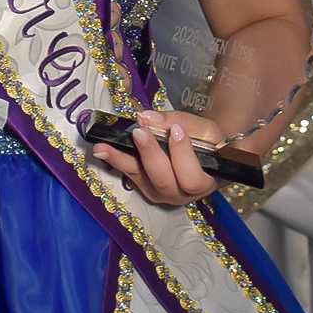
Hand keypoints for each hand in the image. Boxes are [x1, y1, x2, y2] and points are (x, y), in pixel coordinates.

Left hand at [92, 109, 227, 205]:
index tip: (176, 130)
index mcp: (204, 183)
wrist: (206, 152)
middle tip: (140, 132)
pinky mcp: (146, 186)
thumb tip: (147, 118)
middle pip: (163, 181)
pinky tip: (103, 150)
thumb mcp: (204, 129)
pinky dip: (117, 161)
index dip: (183, 154)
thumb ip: (177, 121)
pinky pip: (130, 175)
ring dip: (121, 161)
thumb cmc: (209, 142)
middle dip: (150, 155)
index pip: (192, 177)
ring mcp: (162, 193)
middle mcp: (181, 194)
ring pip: (141, 180)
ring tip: (103, 147)